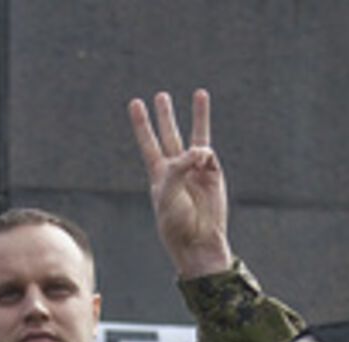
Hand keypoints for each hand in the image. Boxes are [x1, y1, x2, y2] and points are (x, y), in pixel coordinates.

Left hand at [128, 88, 232, 278]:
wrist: (198, 241)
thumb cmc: (176, 223)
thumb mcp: (168, 193)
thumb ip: (179, 167)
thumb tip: (199, 150)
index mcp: (159, 176)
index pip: (148, 144)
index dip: (142, 124)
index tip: (135, 103)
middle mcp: (177, 170)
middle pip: (170, 135)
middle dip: (165, 116)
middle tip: (160, 95)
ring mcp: (196, 170)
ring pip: (196, 137)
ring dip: (199, 115)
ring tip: (200, 93)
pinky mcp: (214, 174)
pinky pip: (208, 154)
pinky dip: (203, 154)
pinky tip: (200, 160)